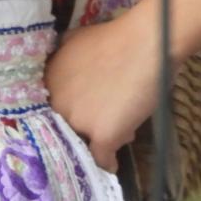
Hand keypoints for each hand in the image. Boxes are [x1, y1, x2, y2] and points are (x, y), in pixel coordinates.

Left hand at [45, 6, 163, 170]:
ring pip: (84, 142)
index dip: (72, 107)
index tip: (88, 108)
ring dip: (98, 141)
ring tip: (120, 134)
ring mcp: (79, 121)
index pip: (54, 105)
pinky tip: (114, 164)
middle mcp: (58, 103)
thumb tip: (70, 64)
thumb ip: (66, 55)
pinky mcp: (103, 135)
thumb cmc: (122, 36)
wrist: (150, 41)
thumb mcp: (79, 39)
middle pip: (67, 125)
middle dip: (85, 125)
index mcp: (50, 80)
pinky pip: (102, 158)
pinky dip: (108, 162)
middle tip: (107, 119)